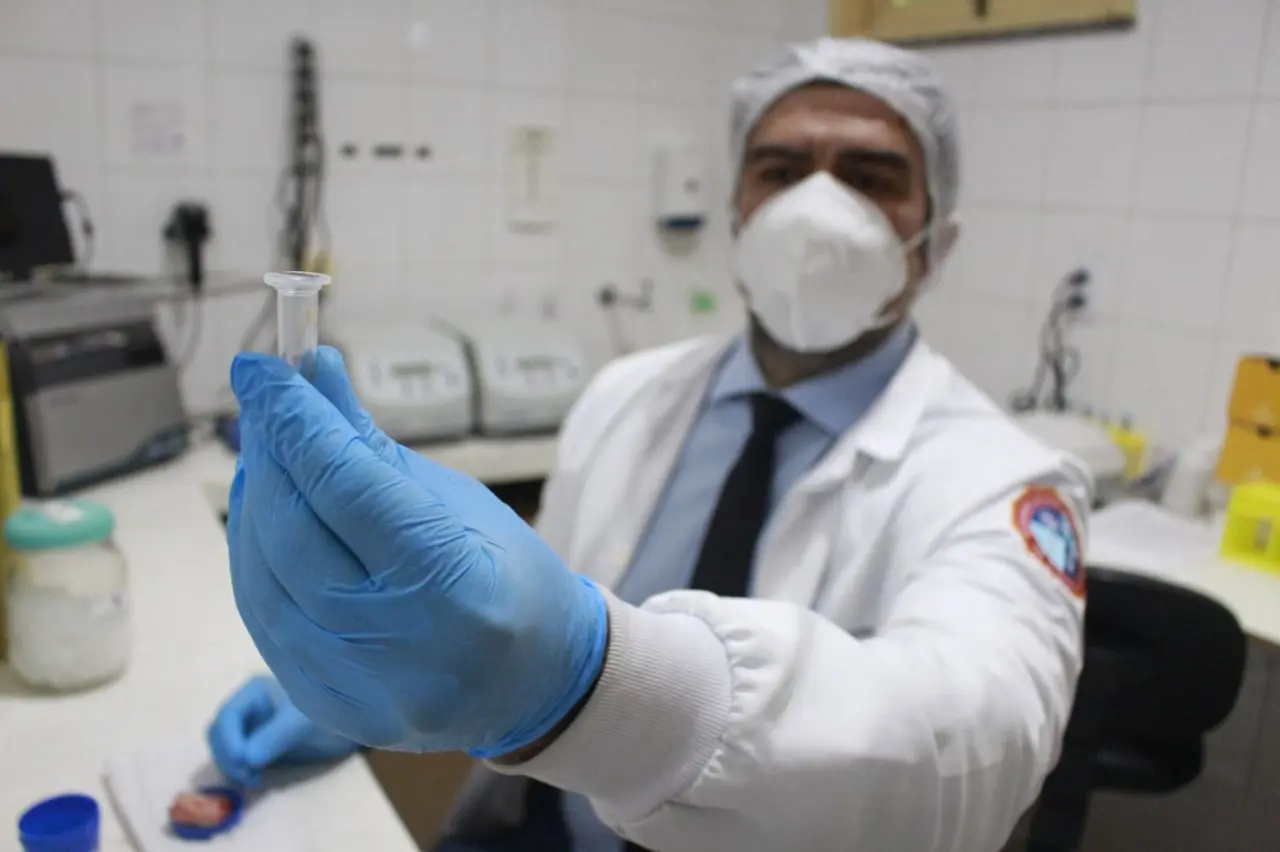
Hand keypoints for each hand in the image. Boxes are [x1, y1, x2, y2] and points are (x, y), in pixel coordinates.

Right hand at [207, 675, 358, 786]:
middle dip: (228, 756)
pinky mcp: (255, 745)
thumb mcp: (303, 722)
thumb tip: (246, 759)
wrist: (349, 725)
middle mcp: (247, 706)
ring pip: (224, 748)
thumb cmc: (328, 714)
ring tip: (255, 779)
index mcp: (254, 691)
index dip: (229, 742)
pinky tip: (257, 778)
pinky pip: (236, 759)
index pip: (227, 716)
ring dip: (231, 766)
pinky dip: (240, 770)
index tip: (243, 763)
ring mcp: (249, 726)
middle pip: (219, 733)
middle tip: (248, 776)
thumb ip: (276, 736)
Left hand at [227, 348, 606, 757]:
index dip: (295, 419)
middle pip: (291, 534)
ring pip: (261, 579)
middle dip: (269, 455)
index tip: (261, 369)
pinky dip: (257, 560)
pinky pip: (265, 620)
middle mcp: (397, 646)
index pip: (345, 486)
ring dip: (253, 506)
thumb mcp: (460, 503)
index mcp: (452, 586)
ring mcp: (356, 688)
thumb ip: (373, 449)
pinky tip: (269, 521)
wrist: (534, 685)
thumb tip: (312, 376)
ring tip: (268, 457)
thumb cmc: (510, 580)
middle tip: (264, 402)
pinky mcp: (325, 707)